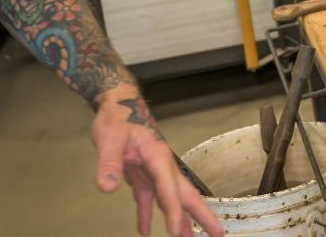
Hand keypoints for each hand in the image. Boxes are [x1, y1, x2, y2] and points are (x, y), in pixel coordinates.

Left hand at [91, 84, 222, 236]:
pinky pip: (147, 198)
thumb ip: (109, 163)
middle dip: (201, 215)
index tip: (176, 232)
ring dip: (180, 218)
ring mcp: (153, 171)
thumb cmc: (118, 117)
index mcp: (158, 157)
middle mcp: (161, 166)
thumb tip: (107, 187)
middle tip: (218, 234)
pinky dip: (146, 215)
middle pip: (184, 195)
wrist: (118, 103)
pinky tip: (144, 231)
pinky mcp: (141, 174)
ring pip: (171, 199)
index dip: (173, 211)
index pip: (168, 189)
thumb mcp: (110, 138)